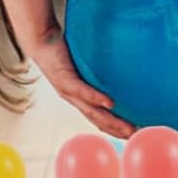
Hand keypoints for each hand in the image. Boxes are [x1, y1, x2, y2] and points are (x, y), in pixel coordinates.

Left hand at [22, 23, 134, 139]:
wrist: (40, 40)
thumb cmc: (64, 50)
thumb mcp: (85, 64)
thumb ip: (100, 69)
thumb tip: (122, 67)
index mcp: (79, 97)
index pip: (100, 118)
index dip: (115, 128)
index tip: (134, 135)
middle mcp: (74, 98)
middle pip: (98, 120)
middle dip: (118, 130)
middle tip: (137, 138)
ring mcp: (68, 91)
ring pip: (91, 111)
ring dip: (111, 121)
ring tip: (128, 128)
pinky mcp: (64, 79)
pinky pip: (81, 90)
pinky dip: (96, 98)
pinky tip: (110, 103)